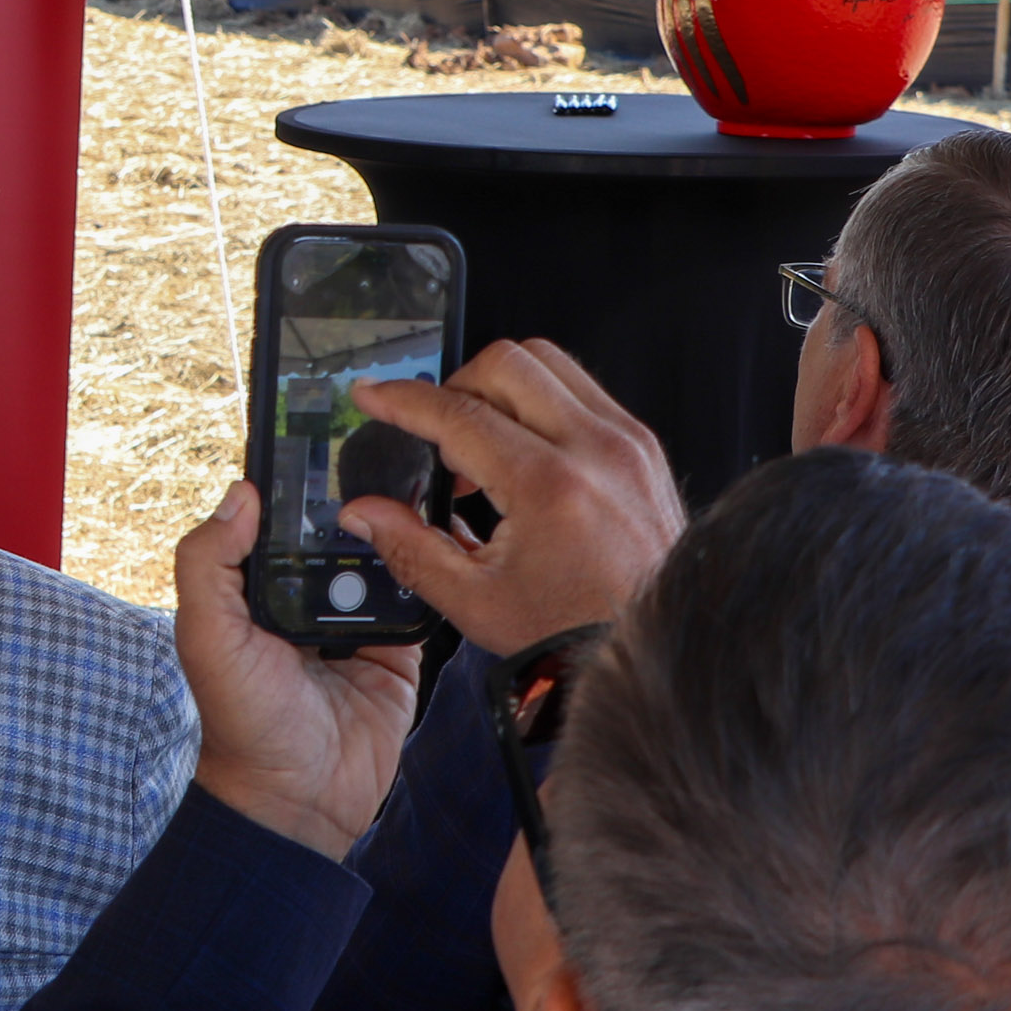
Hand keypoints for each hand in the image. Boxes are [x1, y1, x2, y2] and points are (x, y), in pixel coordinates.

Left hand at [174, 483, 419, 856]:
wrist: (300, 799)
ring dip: (398, 532)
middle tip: (391, 452)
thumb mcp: (206, 636)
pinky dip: (428, 576)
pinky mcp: (397, 648)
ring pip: (382, 556)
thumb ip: (208, 563)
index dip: (296, 478)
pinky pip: (417, 600)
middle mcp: (305, 595)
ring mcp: (356, 619)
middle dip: (358, 499)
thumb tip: (240, 494)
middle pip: (337, 529)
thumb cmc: (242, 720)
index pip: (278, 516)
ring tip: (424, 488)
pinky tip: (440, 545)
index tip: (325, 432)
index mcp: (257, 584)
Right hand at [343, 341, 685, 657]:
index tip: (373, 394)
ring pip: (547, 363)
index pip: (458, 414)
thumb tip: (364, 512)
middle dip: (454, 388)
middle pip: (504, 365)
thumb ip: (409, 548)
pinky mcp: (642, 447)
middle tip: (436, 433)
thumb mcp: (475, 601)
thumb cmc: (574, 632)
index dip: (402, 399)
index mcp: (550, 487)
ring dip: (499, 389)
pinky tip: (522, 451)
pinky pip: (581, 389)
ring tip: (480, 444)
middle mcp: (595, 451)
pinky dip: (540, 402)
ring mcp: (626, 443)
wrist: (646, 647)